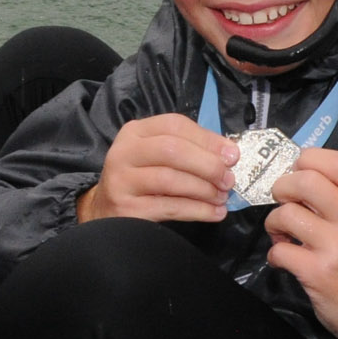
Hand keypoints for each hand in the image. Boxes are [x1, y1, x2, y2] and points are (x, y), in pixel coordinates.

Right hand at [78, 114, 235, 223]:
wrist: (105, 210)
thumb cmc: (141, 180)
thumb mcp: (158, 156)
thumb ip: (190, 149)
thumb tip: (228, 154)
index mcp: (135, 132)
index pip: (174, 126)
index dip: (207, 139)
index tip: (232, 155)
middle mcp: (124, 152)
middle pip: (172, 150)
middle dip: (207, 165)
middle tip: (228, 179)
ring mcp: (122, 181)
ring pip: (170, 180)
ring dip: (204, 190)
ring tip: (222, 197)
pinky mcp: (126, 209)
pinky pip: (169, 207)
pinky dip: (198, 210)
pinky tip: (214, 213)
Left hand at [262, 149, 337, 338]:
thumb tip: (297, 173)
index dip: (309, 159)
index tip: (298, 170)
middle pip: (305, 181)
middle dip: (282, 187)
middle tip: (283, 201)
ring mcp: (336, 246)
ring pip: (286, 215)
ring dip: (274, 223)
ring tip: (282, 235)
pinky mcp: (318, 272)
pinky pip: (279, 250)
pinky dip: (275, 254)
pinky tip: (284, 259)